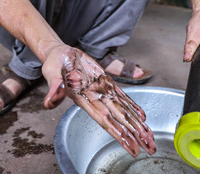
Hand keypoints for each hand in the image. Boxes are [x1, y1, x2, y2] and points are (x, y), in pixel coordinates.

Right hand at [41, 45, 155, 156]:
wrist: (60, 53)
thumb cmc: (54, 63)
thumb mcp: (51, 71)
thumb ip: (53, 88)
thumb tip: (49, 103)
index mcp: (83, 99)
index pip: (104, 120)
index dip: (118, 133)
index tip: (131, 146)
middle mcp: (95, 98)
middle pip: (118, 119)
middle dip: (134, 133)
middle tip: (150, 147)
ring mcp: (102, 91)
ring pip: (123, 110)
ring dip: (137, 124)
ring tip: (150, 137)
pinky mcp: (105, 82)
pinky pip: (122, 96)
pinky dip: (133, 106)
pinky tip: (142, 116)